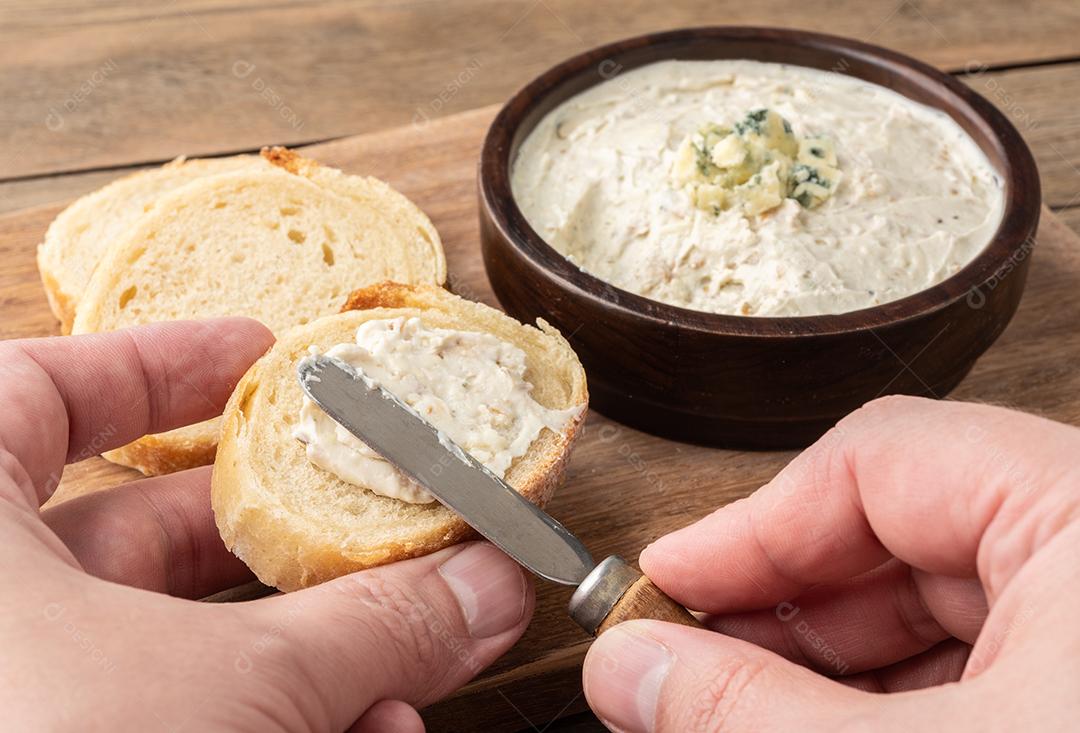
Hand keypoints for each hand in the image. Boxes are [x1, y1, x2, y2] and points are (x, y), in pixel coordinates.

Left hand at [1, 319, 531, 731]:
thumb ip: (369, 621)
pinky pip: (155, 717)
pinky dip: (256, 722)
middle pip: (142, 532)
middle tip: (387, 529)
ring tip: (407, 666)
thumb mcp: (230, 691)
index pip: (50, 388)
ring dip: (300, 655)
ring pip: (163, 647)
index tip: (264, 360)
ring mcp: (12, 691)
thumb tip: (489, 578)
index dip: (167, 364)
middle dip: (289, 542)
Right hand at [583, 396, 1079, 730]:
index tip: (668, 586)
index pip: (884, 462)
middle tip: (687, 670)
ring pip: (938, 614)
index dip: (756, 524)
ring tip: (740, 715)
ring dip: (828, 668)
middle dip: (783, 608)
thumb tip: (628, 671)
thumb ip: (751, 715)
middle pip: (904, 535)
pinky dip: (892, 708)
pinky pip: (984, 674)